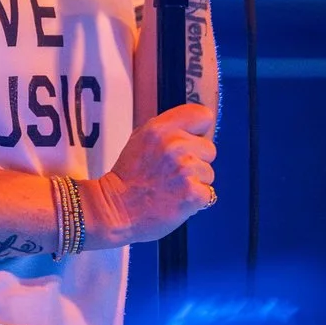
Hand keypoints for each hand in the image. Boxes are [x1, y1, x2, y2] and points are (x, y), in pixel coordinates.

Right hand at [81, 102, 216, 244]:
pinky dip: (195, 199)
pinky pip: (208, 192)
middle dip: (196, 160)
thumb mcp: (140, 139)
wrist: (116, 209)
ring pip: (208, 172)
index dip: (199, 130)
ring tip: (172, 187)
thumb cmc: (128, 177)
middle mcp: (174, 145)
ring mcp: (185, 169)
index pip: (202, 115)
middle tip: (174, 171)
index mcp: (160, 129)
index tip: (193, 139)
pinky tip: (177, 199)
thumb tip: (195, 129)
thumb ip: (167, 130)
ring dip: (195, 181)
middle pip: (209, 148)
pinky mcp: (193, 193)